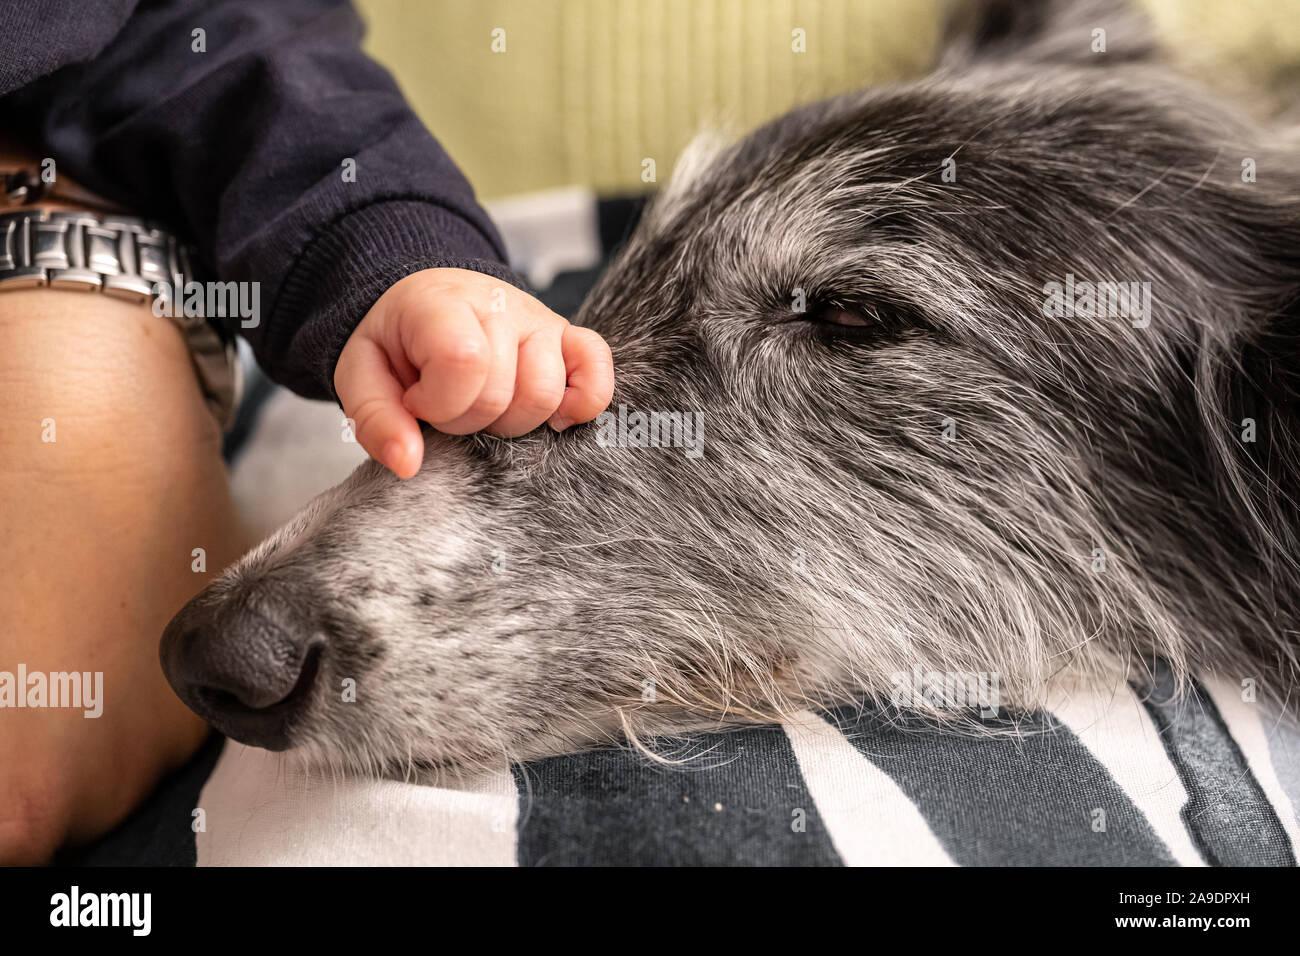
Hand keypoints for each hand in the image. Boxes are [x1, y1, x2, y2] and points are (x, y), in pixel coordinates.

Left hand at [334, 268, 614, 477]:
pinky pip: (597, 370)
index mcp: (443, 305)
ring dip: (513, 420)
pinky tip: (554, 418)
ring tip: (486, 407)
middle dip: (468, 420)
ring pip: (545, 394)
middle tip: (446, 406)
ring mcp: (541, 321)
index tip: (418, 403)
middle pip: (503, 392)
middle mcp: (501, 305)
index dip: (441, 404)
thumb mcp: (361, 374)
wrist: (426, 299)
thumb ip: (376, 419)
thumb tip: (408, 463)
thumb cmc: (397, 341)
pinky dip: (584, 401)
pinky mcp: (569, 339)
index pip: (464, 362)